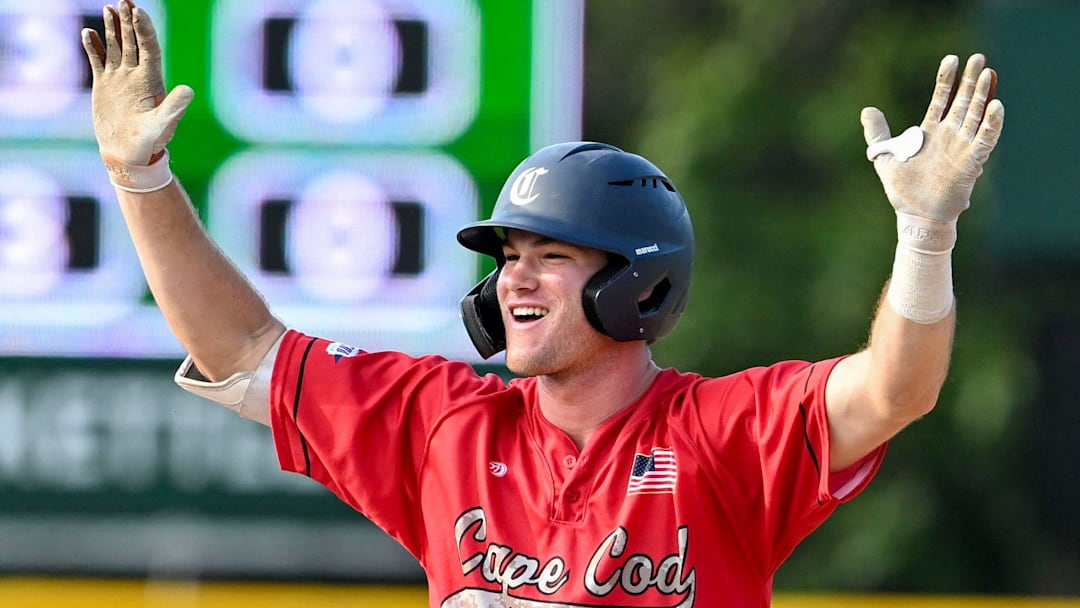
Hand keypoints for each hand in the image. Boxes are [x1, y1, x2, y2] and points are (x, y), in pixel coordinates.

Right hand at [82, 0, 192, 165]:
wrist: (128, 154)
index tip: (138, 11)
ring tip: (109, 8)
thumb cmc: (149, 142)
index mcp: (151, 80)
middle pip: (133, 41)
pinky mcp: (104, 85)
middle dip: (129, 21)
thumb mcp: (163, 124)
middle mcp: (135, 75)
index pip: (149, 47)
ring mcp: (119, 78)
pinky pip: (98, 61)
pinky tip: (89, 33)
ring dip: (113, 28)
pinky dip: (93, 47)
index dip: (144, 29)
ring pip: (116, 47)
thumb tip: (189, 90)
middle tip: (124, 0)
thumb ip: (174, 107)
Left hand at [861, 54, 1004, 222]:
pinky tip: (996, 106)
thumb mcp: (884, 156)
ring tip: (988, 73)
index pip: (941, 99)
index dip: (947, 79)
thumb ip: (876, 134)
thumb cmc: (902, 189)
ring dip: (983, 95)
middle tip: (978, 58)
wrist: (915, 215)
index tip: (952, 58)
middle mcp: (949, 135)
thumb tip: (867, 109)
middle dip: (970, 80)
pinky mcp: (971, 162)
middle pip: (963, 102)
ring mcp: (961, 147)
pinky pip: (984, 140)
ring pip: (975, 115)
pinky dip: (991, 124)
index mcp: (930, 132)